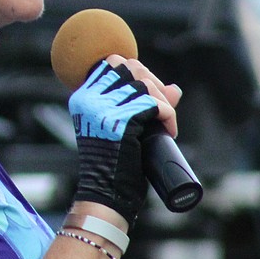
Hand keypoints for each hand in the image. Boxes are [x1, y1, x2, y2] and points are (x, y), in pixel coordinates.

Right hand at [68, 59, 165, 224]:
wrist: (106, 195)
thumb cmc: (115, 165)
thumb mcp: (124, 128)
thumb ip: (143, 105)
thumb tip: (175, 89)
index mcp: (83, 97)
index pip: (113, 63)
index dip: (138, 73)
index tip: (150, 95)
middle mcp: (89, 98)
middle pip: (130, 66)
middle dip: (153, 82)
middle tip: (162, 108)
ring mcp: (104, 108)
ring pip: (145, 84)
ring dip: (163, 101)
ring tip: (166, 122)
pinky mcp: (122, 121)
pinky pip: (156, 105)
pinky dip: (168, 115)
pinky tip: (169, 130)